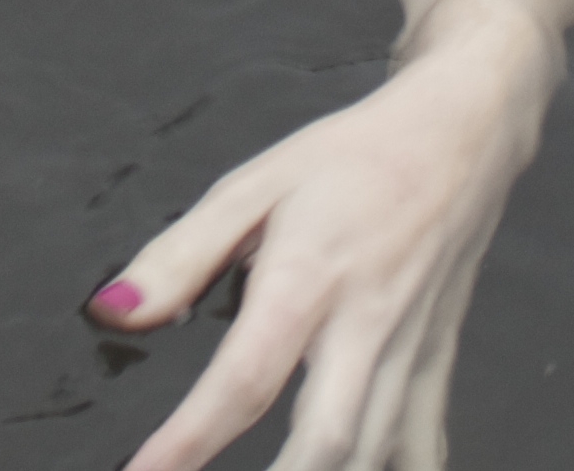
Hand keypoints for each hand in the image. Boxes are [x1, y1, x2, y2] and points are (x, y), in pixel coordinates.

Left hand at [88, 0, 563, 470]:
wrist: (458, 136)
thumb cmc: (349, 159)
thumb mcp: (250, 187)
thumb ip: (180, 255)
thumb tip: (116, 309)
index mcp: (307, 276)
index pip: (244, 377)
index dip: (190, 440)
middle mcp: (364, 324)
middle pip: (327, 438)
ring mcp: (408, 349)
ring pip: (374, 450)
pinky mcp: (436, 360)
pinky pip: (423, 439)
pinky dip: (400, 467)